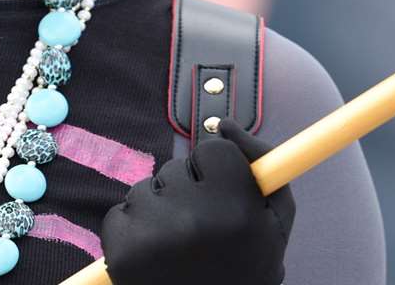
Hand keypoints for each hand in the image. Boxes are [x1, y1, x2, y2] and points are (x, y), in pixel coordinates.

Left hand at [102, 120, 296, 284]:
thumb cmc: (246, 270)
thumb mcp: (275, 219)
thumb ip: (262, 160)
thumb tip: (225, 124)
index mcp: (237, 208)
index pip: (213, 149)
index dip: (216, 173)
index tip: (220, 196)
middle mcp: (195, 219)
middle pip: (177, 168)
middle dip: (186, 192)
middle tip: (198, 231)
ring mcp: (153, 236)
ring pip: (145, 188)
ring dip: (157, 210)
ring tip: (175, 247)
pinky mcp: (120, 253)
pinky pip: (119, 214)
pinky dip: (132, 231)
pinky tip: (151, 257)